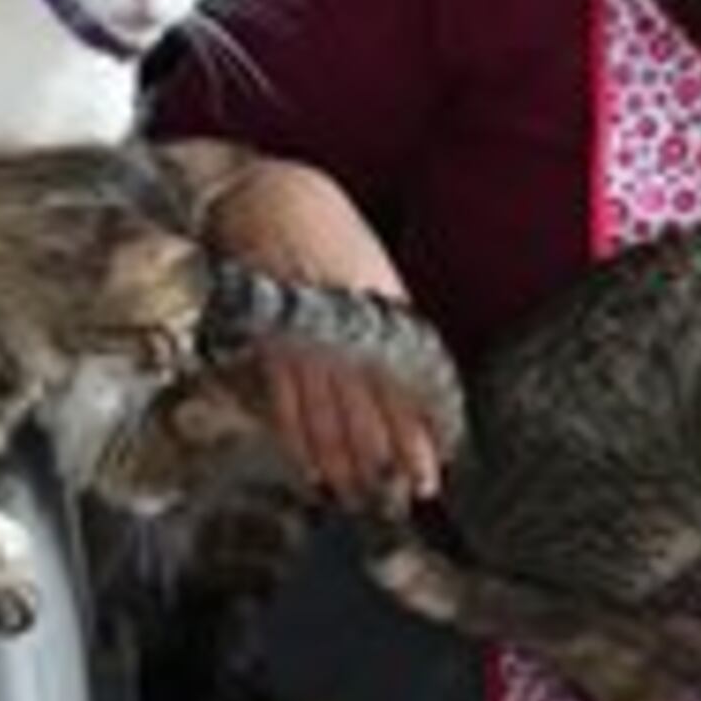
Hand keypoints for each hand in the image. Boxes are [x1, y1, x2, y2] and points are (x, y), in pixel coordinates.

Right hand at [212, 160, 449, 509]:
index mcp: (376, 318)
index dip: (416, 438)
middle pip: (367, 416)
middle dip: (385, 463)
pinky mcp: (271, 348)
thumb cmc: (333, 235)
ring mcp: (303, 347)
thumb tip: (417, 382)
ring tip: (359, 497)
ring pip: (326, 420)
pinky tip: (313, 471)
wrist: (269, 200)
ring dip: (345, 464)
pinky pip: (287, 407)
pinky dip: (300, 443)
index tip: (430, 473)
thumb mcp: (378, 276)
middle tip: (399, 500)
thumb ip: (394, 328)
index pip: (403, 394)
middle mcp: (342, 339)